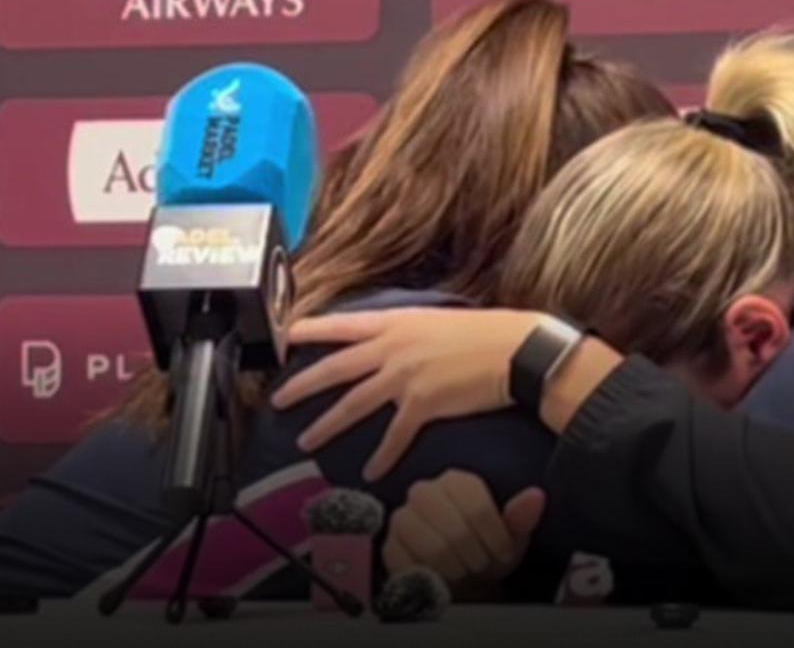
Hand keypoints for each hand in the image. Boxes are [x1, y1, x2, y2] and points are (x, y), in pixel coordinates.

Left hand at [272, 308, 541, 480]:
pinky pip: (393, 436)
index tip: (288, 334)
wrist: (514, 351)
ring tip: (306, 441)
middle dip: (302, 385)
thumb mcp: (439, 321)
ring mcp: (404, 376)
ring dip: (326, 425)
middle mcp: (393, 348)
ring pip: (353, 404)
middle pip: (335, 368)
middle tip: (278, 400)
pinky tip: (370, 472)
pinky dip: (381, 457)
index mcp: (397, 323)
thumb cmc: (487, 334)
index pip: (344, 325)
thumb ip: (411, 333)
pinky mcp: (422, 404)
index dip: (313, 330)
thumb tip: (398, 345)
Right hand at [382, 470, 545, 589]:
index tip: (502, 553)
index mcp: (457, 481)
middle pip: (456, 530)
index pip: (478, 509)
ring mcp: (402, 518)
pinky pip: (412, 565)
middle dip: (476, 556)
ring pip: (434, 548)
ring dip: (456, 568)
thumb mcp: (511, 535)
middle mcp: (425, 492)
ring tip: (464, 570)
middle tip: (481, 564)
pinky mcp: (389, 545)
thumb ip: (521, 516)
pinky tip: (441, 577)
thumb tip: (535, 496)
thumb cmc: (486, 550)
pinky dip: (433, 578)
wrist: (461, 577)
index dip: (495, 539)